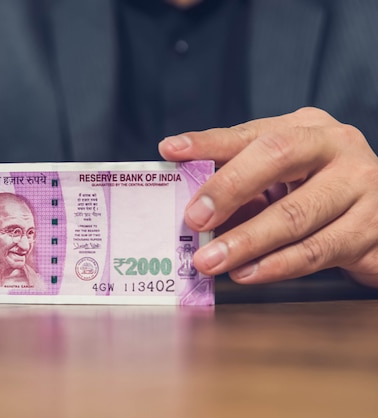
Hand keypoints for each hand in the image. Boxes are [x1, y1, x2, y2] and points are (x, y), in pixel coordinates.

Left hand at [159, 107, 377, 287]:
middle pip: (277, 157)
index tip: (171, 150)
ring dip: (246, 241)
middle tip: (194, 218)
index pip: (250, 132)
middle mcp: (336, 147)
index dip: (208, 143)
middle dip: (228, 188)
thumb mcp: (282, 179)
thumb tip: (192, 209)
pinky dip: (277, 265)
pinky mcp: (372, 229)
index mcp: (306, 128)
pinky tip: (247, 273)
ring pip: (295, 213)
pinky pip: (317, 250)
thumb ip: (242, 187)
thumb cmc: (319, 192)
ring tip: (211, 260)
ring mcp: (361, 185)